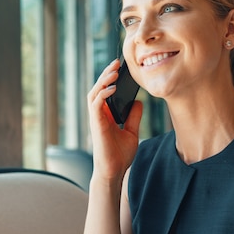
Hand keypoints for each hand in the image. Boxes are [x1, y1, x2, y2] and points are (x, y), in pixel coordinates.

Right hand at [87, 59, 142, 182]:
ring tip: (114, 71)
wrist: (114, 171)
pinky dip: (103, 94)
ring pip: (94, 92)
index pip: (105, 91)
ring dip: (103, 80)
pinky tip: (113, 88)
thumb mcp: (131, 132)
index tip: (121, 67)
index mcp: (105, 114)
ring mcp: (96, 118)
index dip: (110, 78)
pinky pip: (96, 104)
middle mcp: (98, 114)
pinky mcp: (96, 123)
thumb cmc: (120, 155)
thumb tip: (138, 101)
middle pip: (98, 88)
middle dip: (106, 74)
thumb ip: (133, 116)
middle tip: (117, 63)